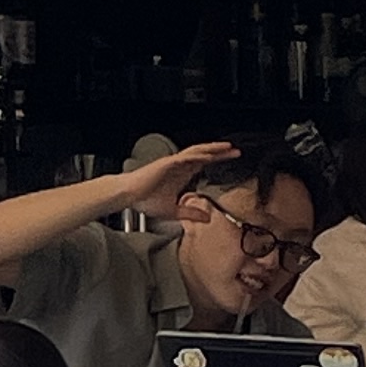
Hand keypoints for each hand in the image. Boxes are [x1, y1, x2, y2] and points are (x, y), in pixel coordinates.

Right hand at [123, 141, 238, 219]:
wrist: (129, 196)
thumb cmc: (146, 200)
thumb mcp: (174, 211)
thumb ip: (191, 213)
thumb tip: (207, 218)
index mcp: (181, 174)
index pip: (204, 163)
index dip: (218, 160)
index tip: (231, 159)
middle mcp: (179, 166)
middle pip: (204, 155)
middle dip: (220, 153)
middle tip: (236, 151)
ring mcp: (173, 163)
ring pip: (196, 152)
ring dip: (212, 149)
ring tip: (226, 148)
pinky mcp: (166, 164)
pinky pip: (184, 158)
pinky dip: (197, 156)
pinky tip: (208, 156)